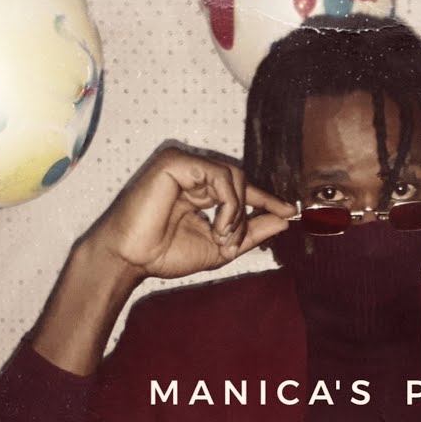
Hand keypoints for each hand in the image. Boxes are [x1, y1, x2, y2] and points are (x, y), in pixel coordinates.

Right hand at [85, 145, 294, 279]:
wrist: (131, 259)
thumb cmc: (164, 254)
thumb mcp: (219, 247)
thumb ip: (250, 233)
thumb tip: (284, 220)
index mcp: (199, 189)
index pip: (240, 187)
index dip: (266, 199)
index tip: (289, 212)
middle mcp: (192, 172)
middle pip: (241, 178)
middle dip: (248, 212)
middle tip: (234, 241)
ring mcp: (183, 163)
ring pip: (234, 175)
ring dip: (237, 211)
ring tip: (223, 235)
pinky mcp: (175, 161)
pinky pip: (220, 175)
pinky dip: (228, 203)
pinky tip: (217, 225)